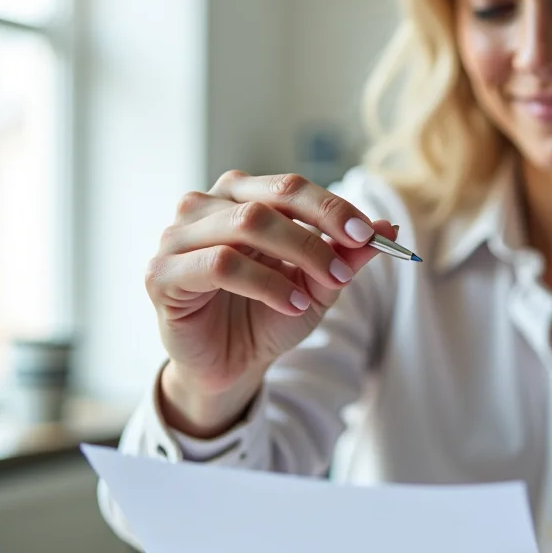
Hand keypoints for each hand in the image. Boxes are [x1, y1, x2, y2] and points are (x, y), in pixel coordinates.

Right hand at [144, 170, 395, 433]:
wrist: (231, 365)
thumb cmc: (268, 314)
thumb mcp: (318, 285)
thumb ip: (347, 255)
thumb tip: (389, 227)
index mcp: (239, 196)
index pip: (290, 186)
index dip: (332, 207)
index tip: (371, 234)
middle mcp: (204, 206)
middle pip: (270, 200)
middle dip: (319, 228)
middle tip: (354, 256)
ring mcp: (177, 237)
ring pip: (246, 226)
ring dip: (297, 257)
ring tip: (321, 291)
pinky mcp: (162, 274)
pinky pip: (221, 264)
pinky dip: (266, 284)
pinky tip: (293, 305)